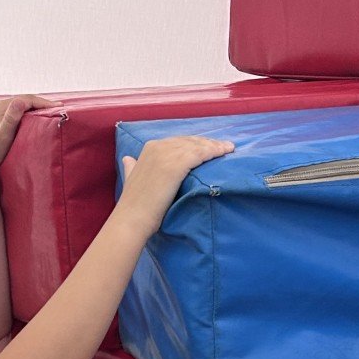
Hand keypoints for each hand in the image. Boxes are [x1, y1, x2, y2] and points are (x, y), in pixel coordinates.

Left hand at [0, 95, 56, 181]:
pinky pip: (20, 115)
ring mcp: (0, 115)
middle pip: (25, 101)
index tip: (58, 107)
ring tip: (51, 114)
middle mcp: (0, 108)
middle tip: (58, 109)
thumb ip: (11, 117)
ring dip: (37, 109)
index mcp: (1, 107)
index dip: (44, 102)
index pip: (27, 99)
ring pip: (23, 108)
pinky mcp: (1, 123)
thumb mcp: (2, 134)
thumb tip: (19, 100)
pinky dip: (31, 116)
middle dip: (42, 104)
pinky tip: (37, 122)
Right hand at [115, 135, 235, 232]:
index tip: (209, 146)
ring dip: (215, 146)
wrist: (132, 218)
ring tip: (229, 149)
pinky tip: (224, 153)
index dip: (195, 143)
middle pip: (190, 141)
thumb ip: (131, 167)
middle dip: (208, 142)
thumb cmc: (134, 204)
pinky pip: (200, 154)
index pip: (179, 141)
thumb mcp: (130, 178)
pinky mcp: (177, 165)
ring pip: (198, 146)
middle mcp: (158, 147)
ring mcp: (167, 155)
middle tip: (224, 146)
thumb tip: (128, 159)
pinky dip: (214, 152)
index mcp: (150, 148)